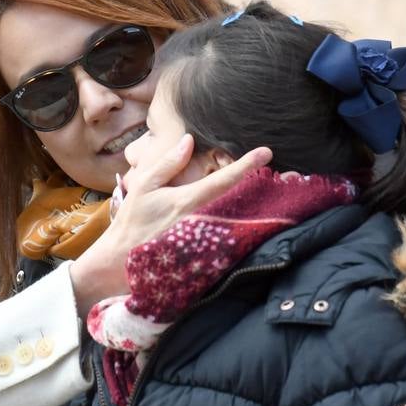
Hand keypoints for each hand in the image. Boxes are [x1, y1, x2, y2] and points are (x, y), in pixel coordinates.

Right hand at [71, 135, 271, 315]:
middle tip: (285, 176)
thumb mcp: (144, 187)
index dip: (246, 165)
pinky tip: (252, 220)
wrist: (120, 263)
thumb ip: (167, 164)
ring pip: (238, 220)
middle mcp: (201, 221)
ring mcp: (206, 242)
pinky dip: (243, 227)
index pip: (222, 180)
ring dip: (255, 207)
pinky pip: (230, 239)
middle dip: (260, 187)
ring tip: (273, 194)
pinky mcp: (207, 257)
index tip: (266, 151)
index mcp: (187, 201)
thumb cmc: (131, 223)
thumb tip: (190, 141)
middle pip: (239, 201)